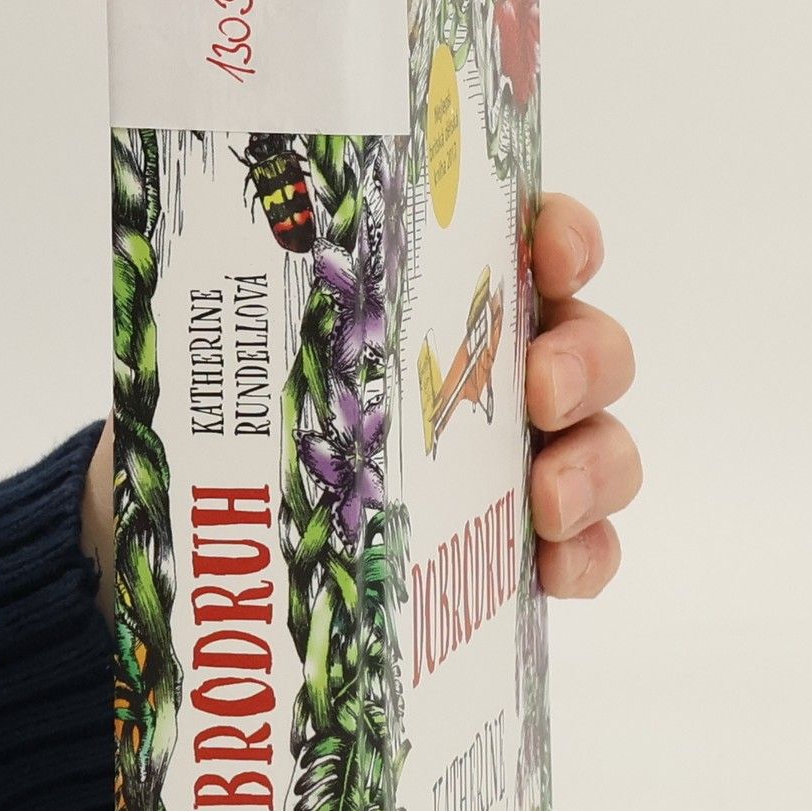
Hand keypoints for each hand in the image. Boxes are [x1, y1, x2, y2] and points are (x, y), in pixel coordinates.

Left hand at [82, 188, 638, 619]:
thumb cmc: (239, 421)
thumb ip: (271, 311)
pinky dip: (583, 558)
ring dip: (595, 466)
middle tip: (540, 391)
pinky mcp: (523, 549)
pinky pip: (586, 549)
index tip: (555, 256)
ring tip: (549, 502)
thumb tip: (224, 271)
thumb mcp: (245, 354)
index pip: (539, 245)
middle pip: (592, 348)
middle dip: (584, 362)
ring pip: (605, 448)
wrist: (205, 545)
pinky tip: (552, 571)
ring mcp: (526, 461)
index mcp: (453, 301)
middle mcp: (507, 371)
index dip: (567, 239)